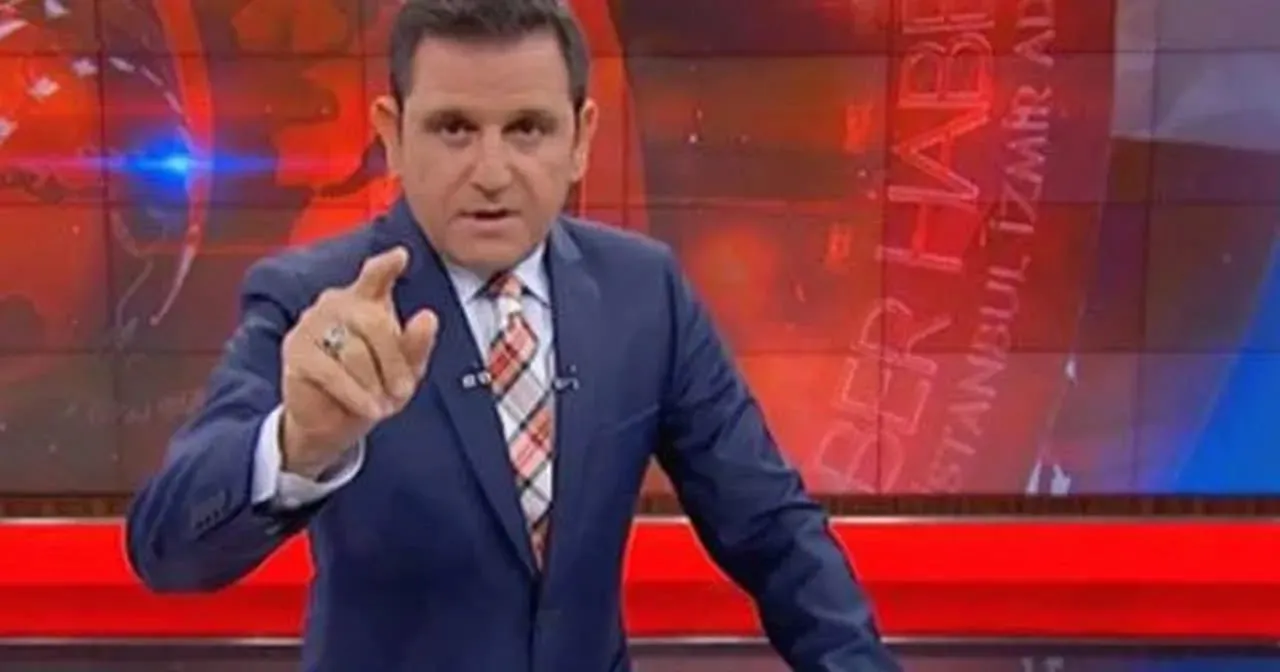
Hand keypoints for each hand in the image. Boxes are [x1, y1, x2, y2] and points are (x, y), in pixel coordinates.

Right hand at [278, 247, 437, 477]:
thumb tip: (428, 317)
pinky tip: (369, 409)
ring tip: (382, 404)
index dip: (386, 266)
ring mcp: (312, 323)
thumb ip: (417, 344)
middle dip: (394, 362)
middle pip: (374, 323)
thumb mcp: (406, 369)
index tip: (400, 256)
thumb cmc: (374, 385)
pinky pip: (331, 371)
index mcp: (366, 299)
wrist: (334, 421)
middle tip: (403, 392)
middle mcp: (336, 302)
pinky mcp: (296, 352)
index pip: (375, 276)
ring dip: (375, 383)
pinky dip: (355, 394)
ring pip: (354, 350)